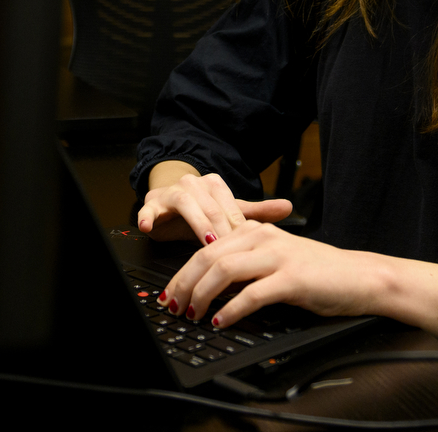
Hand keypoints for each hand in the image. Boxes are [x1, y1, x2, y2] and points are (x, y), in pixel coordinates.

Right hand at [137, 169, 292, 243]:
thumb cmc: (203, 211)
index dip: (239, 230)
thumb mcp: (229, 212)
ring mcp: (172, 191)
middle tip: (231, 254)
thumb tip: (289, 206)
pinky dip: (149, 216)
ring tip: (207, 243)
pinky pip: (149, 208)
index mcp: (214, 184)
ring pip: (186, 204)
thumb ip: (257, 211)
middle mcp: (194, 184)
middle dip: (222, 231)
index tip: (248, 250)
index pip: (230, 208)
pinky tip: (149, 226)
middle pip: (211, 207)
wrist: (169, 201)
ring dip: (197, 225)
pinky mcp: (152, 202)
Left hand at [155, 220, 382, 327]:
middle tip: (174, 307)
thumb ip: (245, 265)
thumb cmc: (319, 273)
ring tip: (193, 315)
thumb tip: (210, 286)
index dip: (182, 273)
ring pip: (224, 272)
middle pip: (208, 258)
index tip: (170, 294)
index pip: (206, 250)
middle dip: (184, 285)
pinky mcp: (292, 279)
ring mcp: (277, 256)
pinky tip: (221, 321)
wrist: (360, 277)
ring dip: (202, 296)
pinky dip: (231, 310)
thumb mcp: (275, 260)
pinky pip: (252, 294)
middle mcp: (262, 238)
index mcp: (255, 231)